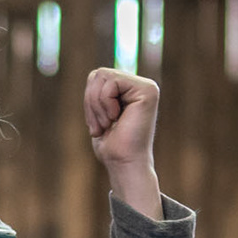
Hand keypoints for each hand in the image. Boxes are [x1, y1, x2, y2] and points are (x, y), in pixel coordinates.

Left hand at [84, 67, 161, 217]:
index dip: (89, 100)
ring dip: (97, 104)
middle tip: (102, 126)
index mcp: (131, 90)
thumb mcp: (100, 113)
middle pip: (98, 73)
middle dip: (91, 101)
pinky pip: (111, 82)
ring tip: (108, 124)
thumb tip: (96, 73)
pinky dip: (105, 103)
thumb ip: (100, 92)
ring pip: (102, 75)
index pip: (97, 77)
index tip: (98, 126)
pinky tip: (116, 118)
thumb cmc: (112, 146)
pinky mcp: (148, 91)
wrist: (124, 164)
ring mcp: (147, 87)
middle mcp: (141, 86)